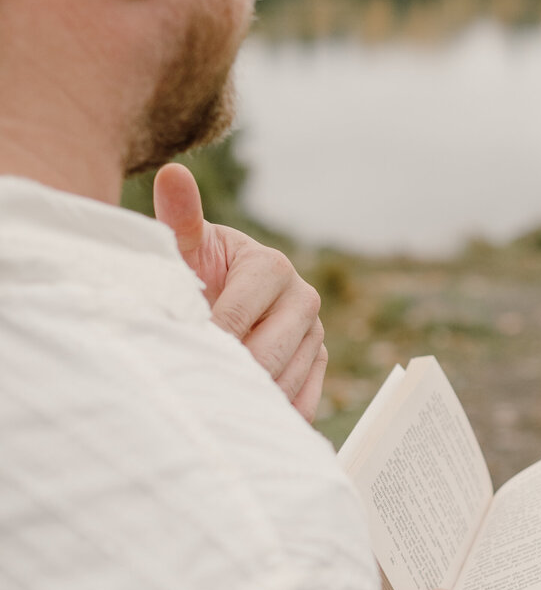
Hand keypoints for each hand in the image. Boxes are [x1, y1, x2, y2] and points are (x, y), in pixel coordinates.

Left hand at [154, 163, 326, 420]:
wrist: (218, 291)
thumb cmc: (194, 270)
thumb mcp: (183, 246)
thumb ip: (178, 215)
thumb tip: (172, 172)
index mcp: (271, 267)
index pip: (237, 319)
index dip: (206, 343)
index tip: (177, 357)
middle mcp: (304, 297)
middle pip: (268, 354)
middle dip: (231, 375)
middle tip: (194, 393)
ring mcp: (315, 332)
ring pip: (285, 381)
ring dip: (251, 400)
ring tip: (215, 410)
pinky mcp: (318, 360)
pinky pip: (304, 399)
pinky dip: (277, 415)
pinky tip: (247, 418)